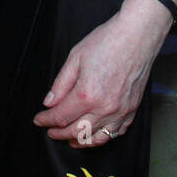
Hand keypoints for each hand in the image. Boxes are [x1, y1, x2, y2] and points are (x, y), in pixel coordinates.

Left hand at [32, 0, 172, 147]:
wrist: (137, 36)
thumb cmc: (108, 41)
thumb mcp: (75, 57)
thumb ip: (61, 83)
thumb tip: (50, 102)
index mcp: (87, 94)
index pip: (61, 116)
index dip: (47, 120)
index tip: (39, 120)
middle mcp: (104, 108)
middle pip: (76, 131)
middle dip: (59, 133)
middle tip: (50, 131)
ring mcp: (120, 111)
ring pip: (96, 138)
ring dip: (80, 140)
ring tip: (69, 138)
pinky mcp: (132, 110)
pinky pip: (116, 132)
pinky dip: (102, 137)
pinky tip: (93, 133)